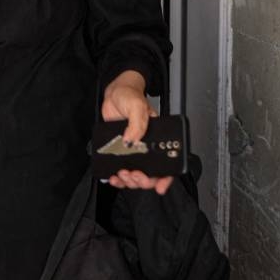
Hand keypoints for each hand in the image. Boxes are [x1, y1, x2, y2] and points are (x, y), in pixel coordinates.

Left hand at [101, 70, 172, 194]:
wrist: (114, 93)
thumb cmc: (130, 96)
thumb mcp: (137, 107)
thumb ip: (137, 124)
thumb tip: (131, 141)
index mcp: (157, 138)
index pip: (166, 163)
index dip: (165, 178)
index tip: (159, 186)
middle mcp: (146, 147)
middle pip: (150, 174)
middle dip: (142, 180)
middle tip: (133, 174)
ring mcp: (132, 150)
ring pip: (135, 175)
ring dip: (130, 180)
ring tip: (122, 174)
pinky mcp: (119, 150)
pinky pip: (120, 169)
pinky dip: (117, 177)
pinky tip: (113, 177)